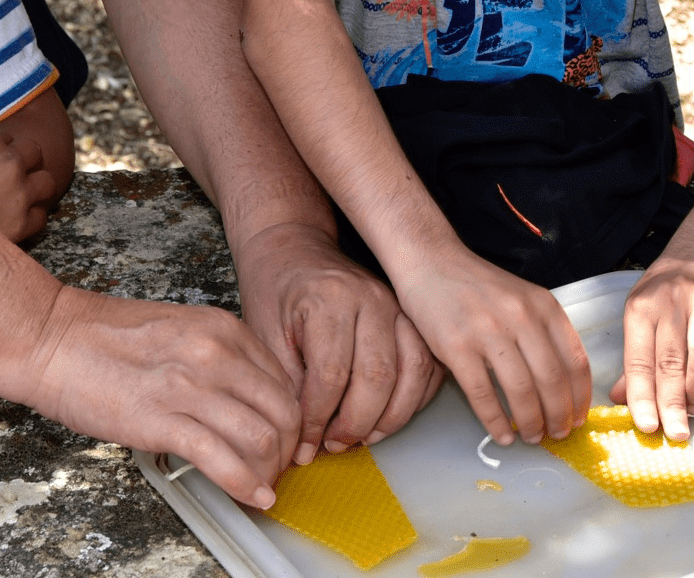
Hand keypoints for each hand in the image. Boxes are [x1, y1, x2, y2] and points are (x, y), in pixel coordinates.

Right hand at [0, 127, 57, 241]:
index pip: (9, 137)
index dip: (0, 150)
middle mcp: (9, 165)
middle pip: (36, 152)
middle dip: (25, 163)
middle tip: (8, 177)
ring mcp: (20, 195)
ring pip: (47, 182)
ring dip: (35, 188)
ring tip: (17, 198)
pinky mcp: (22, 225)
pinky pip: (41, 217)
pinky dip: (30, 219)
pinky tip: (13, 222)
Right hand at [22, 288, 301, 508]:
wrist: (51, 337)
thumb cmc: (105, 337)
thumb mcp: (183, 329)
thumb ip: (222, 358)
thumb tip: (249, 400)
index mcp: (225, 330)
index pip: (284, 381)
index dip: (291, 420)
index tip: (285, 440)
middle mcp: (218, 354)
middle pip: (283, 411)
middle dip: (287, 448)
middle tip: (278, 468)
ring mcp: (191, 386)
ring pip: (261, 437)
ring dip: (269, 470)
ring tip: (261, 485)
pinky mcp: (162, 419)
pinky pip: (221, 458)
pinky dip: (244, 484)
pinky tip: (251, 496)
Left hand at [236, 223, 443, 464]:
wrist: (295, 250)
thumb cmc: (276, 291)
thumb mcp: (265, 333)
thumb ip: (287, 386)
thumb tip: (305, 443)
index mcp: (329, 299)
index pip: (331, 375)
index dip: (319, 420)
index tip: (306, 445)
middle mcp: (371, 299)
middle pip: (378, 376)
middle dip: (357, 423)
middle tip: (336, 445)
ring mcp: (398, 305)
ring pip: (413, 371)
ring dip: (393, 416)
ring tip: (364, 437)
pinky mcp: (413, 316)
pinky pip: (428, 365)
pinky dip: (415, 398)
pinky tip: (388, 416)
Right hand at [394, 247, 591, 446]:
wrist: (431, 262)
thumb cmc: (478, 286)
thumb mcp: (523, 298)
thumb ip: (544, 331)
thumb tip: (563, 385)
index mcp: (543, 306)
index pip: (575, 360)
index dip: (580, 397)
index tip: (579, 418)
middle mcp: (521, 317)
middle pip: (552, 381)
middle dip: (559, 417)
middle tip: (558, 435)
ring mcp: (488, 332)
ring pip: (521, 392)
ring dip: (530, 423)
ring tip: (532, 438)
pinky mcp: (456, 347)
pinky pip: (483, 395)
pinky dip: (495, 423)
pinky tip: (502, 436)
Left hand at [610, 253, 693, 441]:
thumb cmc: (665, 293)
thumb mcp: (640, 316)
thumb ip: (633, 359)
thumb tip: (620, 399)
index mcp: (640, 308)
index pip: (637, 359)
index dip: (641, 395)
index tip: (646, 426)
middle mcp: (670, 303)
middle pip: (670, 362)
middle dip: (672, 404)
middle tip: (675, 433)